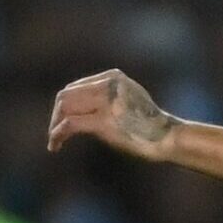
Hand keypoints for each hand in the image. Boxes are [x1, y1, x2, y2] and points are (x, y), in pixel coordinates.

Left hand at [47, 69, 178, 159]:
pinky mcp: (104, 121)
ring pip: (65, 108)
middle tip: (55, 134)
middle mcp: (108, 84)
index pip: (76, 87)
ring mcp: (106, 102)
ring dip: (54, 126)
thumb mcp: (130, 98)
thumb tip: (83, 105)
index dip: (64, 106)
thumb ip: (109, 94)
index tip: (61, 122)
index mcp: (113, 77)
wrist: (167, 137)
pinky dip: (57, 134)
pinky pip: (70, 125)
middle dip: (57, 116)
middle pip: (66, 95)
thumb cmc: (150, 124)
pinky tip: (55, 145)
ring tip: (54, 141)